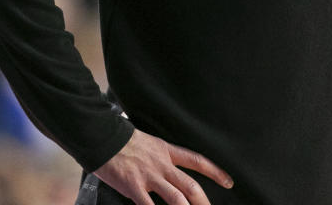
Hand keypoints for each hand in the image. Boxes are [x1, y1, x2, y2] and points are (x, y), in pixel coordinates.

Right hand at [93, 128, 232, 204]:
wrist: (102, 134)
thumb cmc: (120, 138)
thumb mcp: (147, 141)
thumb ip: (157, 154)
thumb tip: (163, 163)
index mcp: (166, 150)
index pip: (197, 160)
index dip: (215, 172)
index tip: (228, 182)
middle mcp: (162, 164)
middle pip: (190, 185)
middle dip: (203, 202)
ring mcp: (149, 176)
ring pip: (176, 198)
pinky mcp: (133, 186)